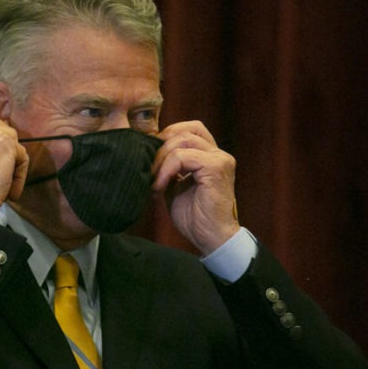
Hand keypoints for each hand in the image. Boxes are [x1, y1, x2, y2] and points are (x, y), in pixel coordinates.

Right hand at [0, 110, 28, 206]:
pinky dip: (20, 175)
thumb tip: (7, 148)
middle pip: (4, 128)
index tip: (2, 145)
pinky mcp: (4, 142)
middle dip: (10, 149)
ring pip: (14, 143)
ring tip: (6, 186)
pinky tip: (10, 190)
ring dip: (15, 165)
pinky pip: (22, 156)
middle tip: (7, 171)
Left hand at [152, 121, 239, 254]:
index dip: (167, 137)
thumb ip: (168, 168)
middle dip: (161, 145)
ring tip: (154, 180)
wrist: (210, 238)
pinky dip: (166, 169)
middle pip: (186, 130)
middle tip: (148, 167)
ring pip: (183, 140)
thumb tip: (148, 154)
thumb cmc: (195, 218)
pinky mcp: (216, 168)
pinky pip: (183, 157)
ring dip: (161, 158)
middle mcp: (219, 154)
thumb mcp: (175, 187)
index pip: (189, 129)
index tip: (149, 157)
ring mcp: (220, 159)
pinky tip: (160, 186)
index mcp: (211, 157)